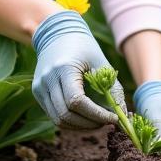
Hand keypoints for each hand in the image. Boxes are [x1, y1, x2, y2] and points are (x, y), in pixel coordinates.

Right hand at [31, 10, 124, 128]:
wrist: (58, 34)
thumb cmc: (84, 48)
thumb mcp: (101, 64)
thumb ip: (113, 90)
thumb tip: (123, 119)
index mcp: (63, 68)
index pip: (77, 102)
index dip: (96, 115)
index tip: (113, 118)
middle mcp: (47, 79)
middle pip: (66, 115)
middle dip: (90, 123)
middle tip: (107, 121)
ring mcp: (39, 87)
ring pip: (59, 120)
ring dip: (81, 126)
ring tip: (97, 120)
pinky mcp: (38, 92)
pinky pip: (54, 116)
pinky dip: (71, 121)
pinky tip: (85, 116)